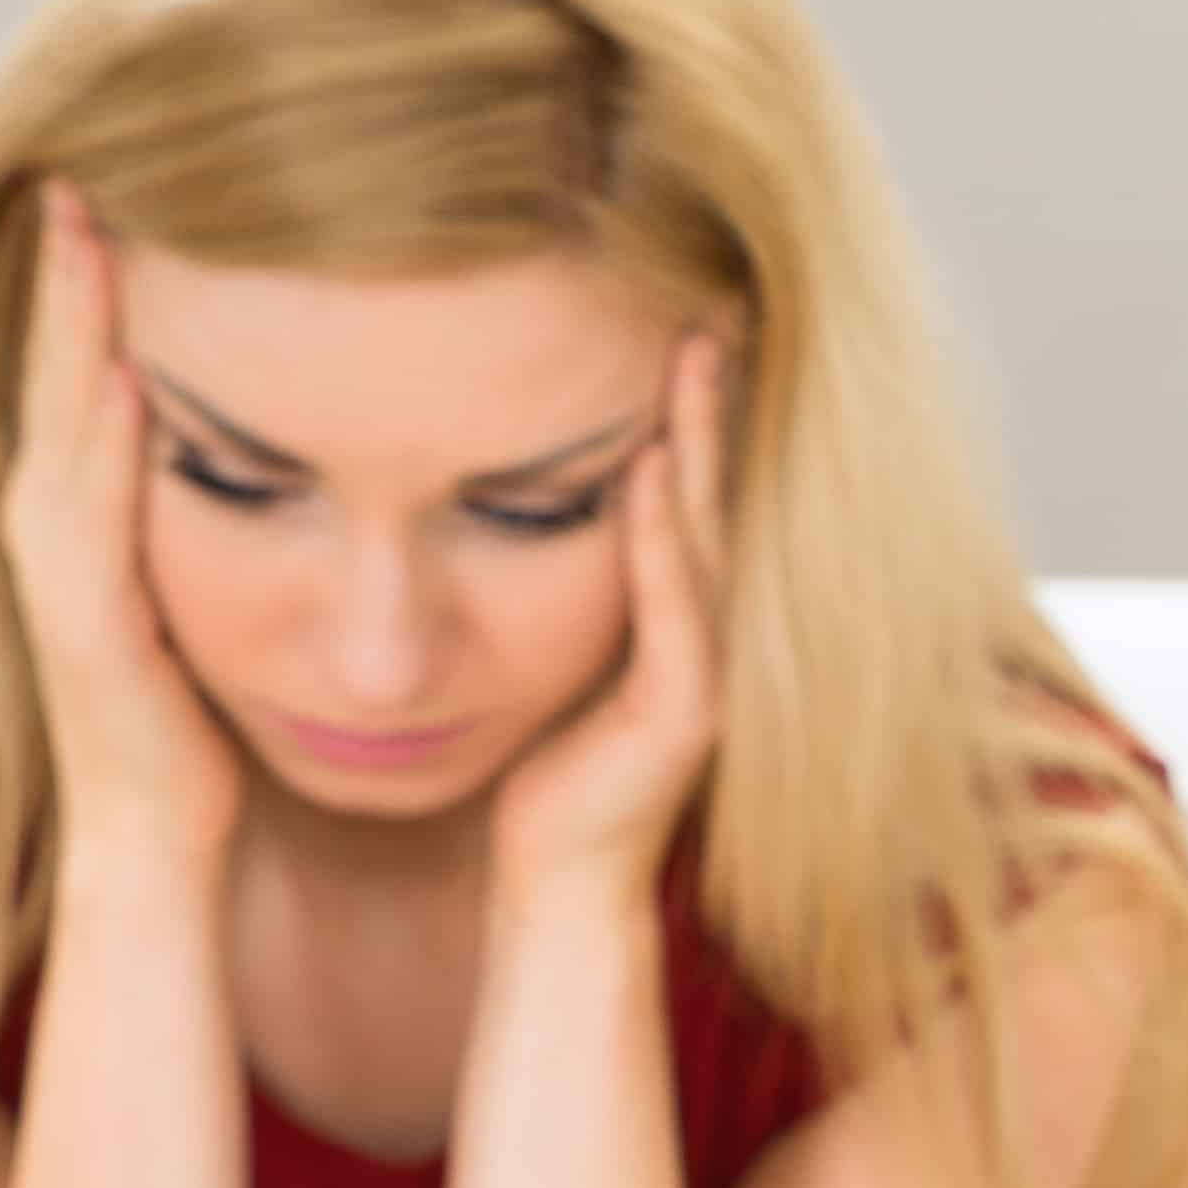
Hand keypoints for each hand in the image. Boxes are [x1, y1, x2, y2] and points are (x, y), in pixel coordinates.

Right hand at [6, 181, 245, 877]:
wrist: (160, 850)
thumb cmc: (196, 729)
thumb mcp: (216, 589)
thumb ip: (220, 508)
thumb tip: (268, 427)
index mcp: (94, 513)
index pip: (96, 364)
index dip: (100, 272)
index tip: (122, 170)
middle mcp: (59, 525)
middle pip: (63, 362)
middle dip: (70, 261)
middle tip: (86, 150)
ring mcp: (62, 570)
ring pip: (63, 411)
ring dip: (68, 317)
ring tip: (88, 213)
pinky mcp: (87, 621)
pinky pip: (89, 502)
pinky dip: (100, 427)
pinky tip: (126, 363)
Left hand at [492, 328, 734, 898]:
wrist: (556, 888)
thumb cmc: (537, 775)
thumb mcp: (535, 648)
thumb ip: (542, 574)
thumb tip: (482, 486)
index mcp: (668, 613)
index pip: (675, 486)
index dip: (679, 403)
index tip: (668, 309)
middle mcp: (702, 631)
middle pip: (705, 490)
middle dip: (706, 396)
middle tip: (705, 300)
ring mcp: (702, 671)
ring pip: (702, 532)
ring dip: (700, 441)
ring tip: (693, 354)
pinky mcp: (685, 714)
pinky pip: (676, 611)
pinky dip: (662, 540)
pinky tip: (650, 473)